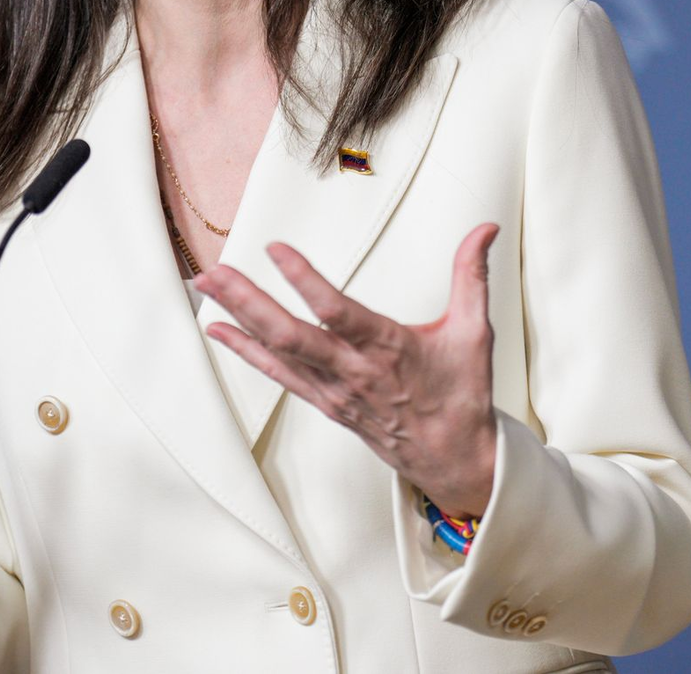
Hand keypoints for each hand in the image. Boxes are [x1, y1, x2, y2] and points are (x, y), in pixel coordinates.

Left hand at [194, 223, 498, 518]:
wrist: (455, 463)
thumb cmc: (461, 394)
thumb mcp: (475, 332)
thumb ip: (472, 275)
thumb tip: (485, 228)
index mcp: (388, 348)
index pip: (337, 311)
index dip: (304, 280)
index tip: (275, 248)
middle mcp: (353, 371)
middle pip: (290, 334)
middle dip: (247, 300)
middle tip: (213, 271)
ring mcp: (334, 390)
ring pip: (277, 351)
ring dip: (238, 316)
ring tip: (205, 285)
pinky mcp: (325, 403)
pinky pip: (278, 375)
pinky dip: (246, 351)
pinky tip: (219, 330)